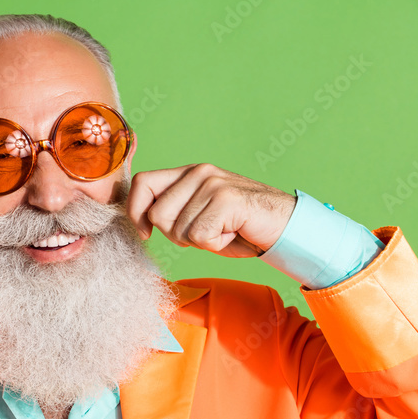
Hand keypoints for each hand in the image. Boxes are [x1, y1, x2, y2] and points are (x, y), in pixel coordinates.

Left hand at [127, 163, 295, 257]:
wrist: (282, 226)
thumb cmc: (237, 226)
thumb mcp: (196, 216)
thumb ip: (171, 211)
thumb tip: (140, 219)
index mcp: (187, 173)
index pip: (142, 183)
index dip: (135, 212)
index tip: (145, 234)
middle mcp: (198, 172)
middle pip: (157, 214)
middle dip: (176, 235)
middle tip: (204, 233)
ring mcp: (212, 184)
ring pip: (179, 230)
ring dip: (200, 241)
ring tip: (223, 230)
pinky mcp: (226, 199)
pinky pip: (200, 237)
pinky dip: (215, 245)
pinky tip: (232, 232)